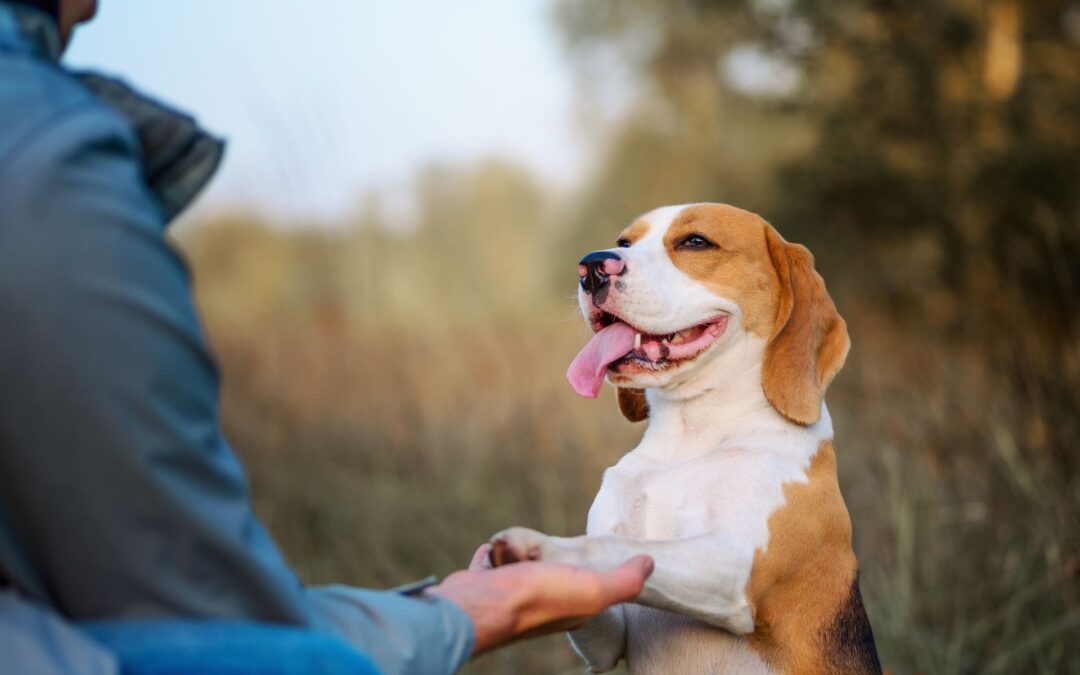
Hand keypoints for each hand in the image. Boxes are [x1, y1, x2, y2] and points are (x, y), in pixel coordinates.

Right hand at [426, 544, 652, 654]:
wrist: (480, 605)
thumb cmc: (538, 598)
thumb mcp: (593, 590)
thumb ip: (624, 581)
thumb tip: (650, 563)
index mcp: (571, 608)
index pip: (587, 585)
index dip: (587, 568)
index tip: (586, 555)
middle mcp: (541, 605)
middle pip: (548, 569)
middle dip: (544, 555)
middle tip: (540, 554)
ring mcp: (510, 595)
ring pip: (519, 563)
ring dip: (517, 551)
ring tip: (516, 551)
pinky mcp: (483, 585)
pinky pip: (490, 562)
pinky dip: (492, 555)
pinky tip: (493, 554)